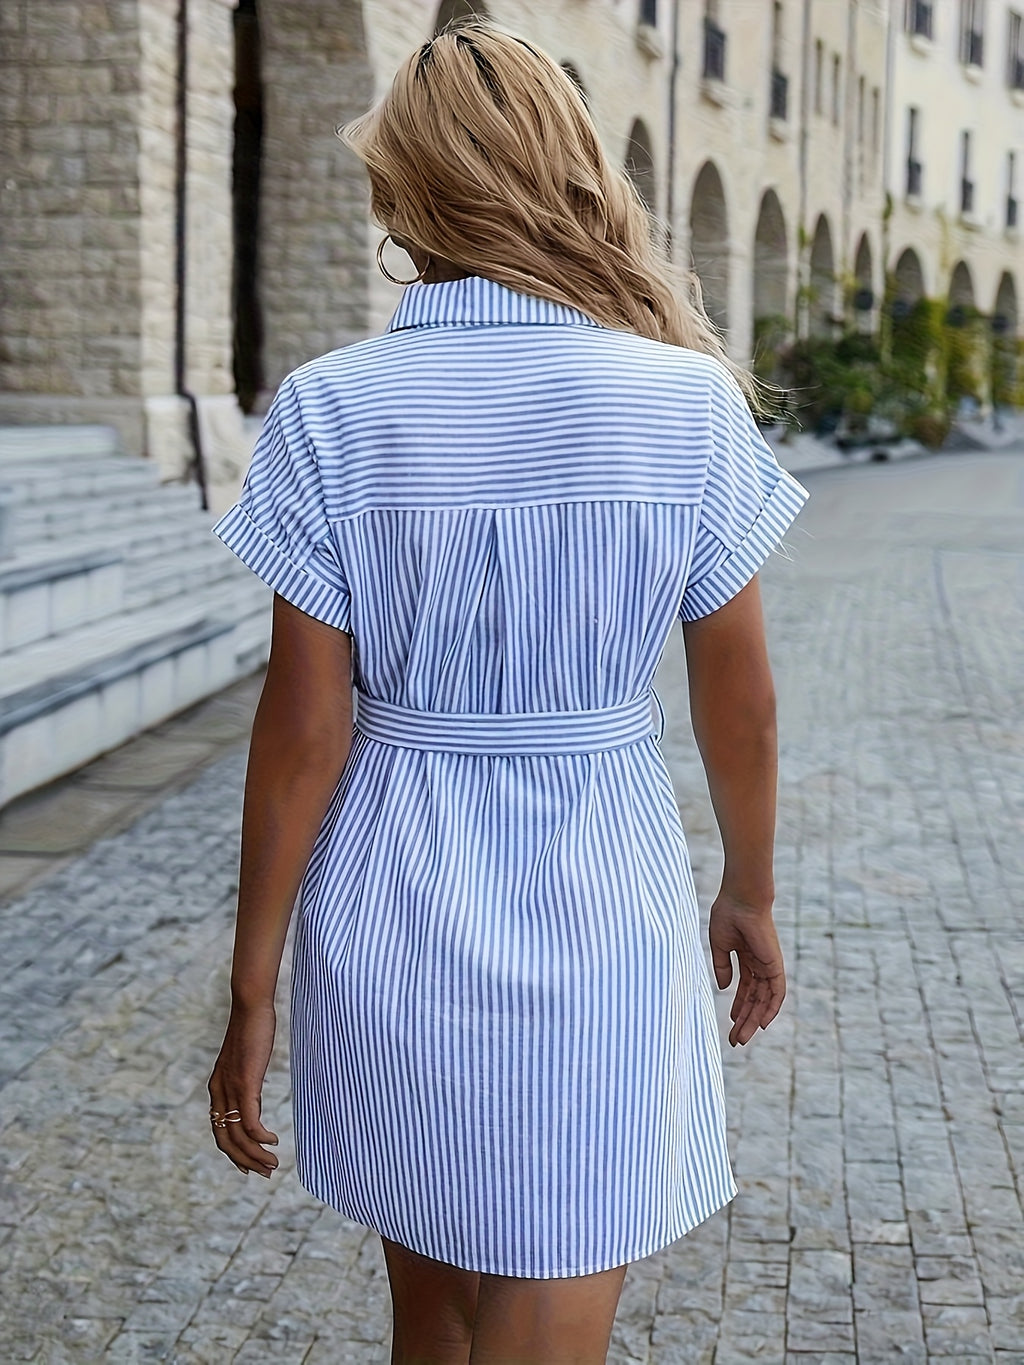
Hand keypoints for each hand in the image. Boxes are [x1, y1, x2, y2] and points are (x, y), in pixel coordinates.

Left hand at [207, 1000, 279, 1176]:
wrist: (251, 1007)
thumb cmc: (252, 1029)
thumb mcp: (246, 1062)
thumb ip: (246, 1082)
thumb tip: (254, 1096)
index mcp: (217, 1089)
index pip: (220, 1133)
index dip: (233, 1154)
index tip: (249, 1166)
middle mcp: (219, 1093)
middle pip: (227, 1141)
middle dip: (246, 1161)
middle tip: (265, 1173)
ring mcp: (231, 1089)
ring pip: (239, 1136)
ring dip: (256, 1155)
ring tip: (273, 1165)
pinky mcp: (245, 1084)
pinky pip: (250, 1121)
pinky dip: (260, 1137)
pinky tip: (273, 1141)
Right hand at [708, 892, 785, 1046]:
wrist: (741, 900)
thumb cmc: (728, 915)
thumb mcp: (720, 945)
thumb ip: (722, 966)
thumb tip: (724, 988)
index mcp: (746, 958)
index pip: (745, 990)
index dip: (737, 1008)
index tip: (729, 1024)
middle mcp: (759, 964)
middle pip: (754, 999)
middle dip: (744, 1020)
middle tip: (736, 1040)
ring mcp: (768, 965)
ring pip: (763, 1000)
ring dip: (754, 1020)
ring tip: (742, 1038)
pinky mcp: (775, 965)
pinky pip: (777, 992)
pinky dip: (772, 1008)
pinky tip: (764, 1024)